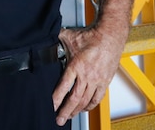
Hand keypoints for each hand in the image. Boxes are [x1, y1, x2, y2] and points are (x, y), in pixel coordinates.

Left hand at [51, 0, 134, 125]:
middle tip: (59, 119)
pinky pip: (97, 97)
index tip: (50, 106)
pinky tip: (84, 108)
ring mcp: (97, 80)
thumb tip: (43, 40)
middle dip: (65, 111)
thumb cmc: (91, 35)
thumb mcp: (68, 36)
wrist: (110, 35)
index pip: (64, 87)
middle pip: (75, 98)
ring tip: (69, 116)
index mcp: (76, 66)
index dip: (56, 98)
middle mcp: (87, 75)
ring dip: (76, 110)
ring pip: (86, 100)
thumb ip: (55, 40)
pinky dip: (90, 105)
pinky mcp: (105, 81)